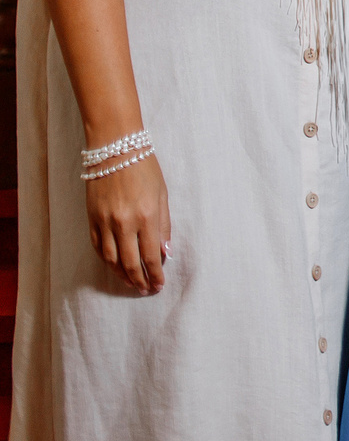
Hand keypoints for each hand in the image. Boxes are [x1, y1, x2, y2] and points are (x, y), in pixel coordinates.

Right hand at [86, 152, 170, 292]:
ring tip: (132, 283)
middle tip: (146, 290)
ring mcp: (105, 223)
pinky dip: (107, 261)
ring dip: (122, 275)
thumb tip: (165, 252)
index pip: (151, 256)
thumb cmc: (144, 169)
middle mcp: (124, 223)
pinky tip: (114, 267)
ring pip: (112, 260)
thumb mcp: (162, 195)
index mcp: (146, 216)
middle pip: (130, 263)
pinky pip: (99, 248)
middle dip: (140, 280)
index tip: (159, 285)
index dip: (155, 274)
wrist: (115, 150)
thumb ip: (163, 225)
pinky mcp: (91, 220)